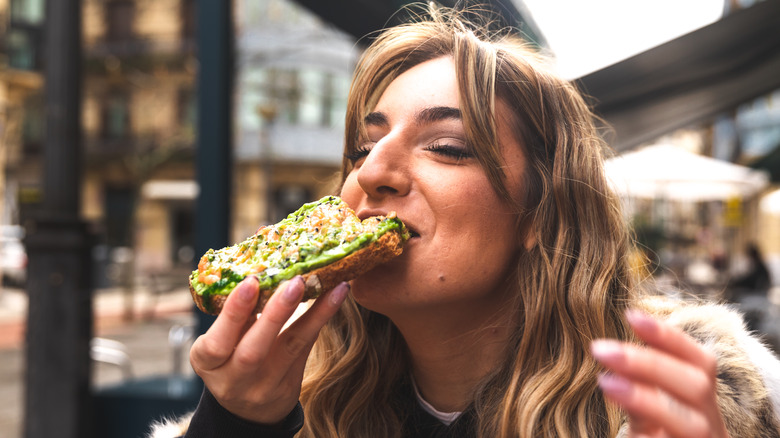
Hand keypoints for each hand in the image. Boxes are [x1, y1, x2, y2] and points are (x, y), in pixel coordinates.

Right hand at [189, 275, 348, 423]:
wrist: (248, 408)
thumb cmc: (231, 358)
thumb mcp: (222, 340)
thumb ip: (236, 314)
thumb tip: (262, 267)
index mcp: (207, 362)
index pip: (217, 343)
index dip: (234, 313)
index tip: (251, 281)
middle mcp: (233, 380)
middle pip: (253, 351)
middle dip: (275, 314)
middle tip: (295, 282)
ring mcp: (263, 387)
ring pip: (290, 349)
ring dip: (313, 314)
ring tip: (330, 285)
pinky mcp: (290, 387)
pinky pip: (307, 348)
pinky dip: (322, 319)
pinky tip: (337, 295)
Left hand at [590, 309, 729, 437]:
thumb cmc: (659, 437)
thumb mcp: (650, 411)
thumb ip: (639, 386)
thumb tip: (610, 351)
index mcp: (703, 404)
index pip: (701, 363)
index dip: (669, 337)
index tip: (630, 315)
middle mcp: (710, 427)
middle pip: (696, 387)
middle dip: (649, 364)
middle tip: (599, 348)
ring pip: (688, 424)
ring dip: (646, 399)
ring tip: (604, 383)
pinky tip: (623, 432)